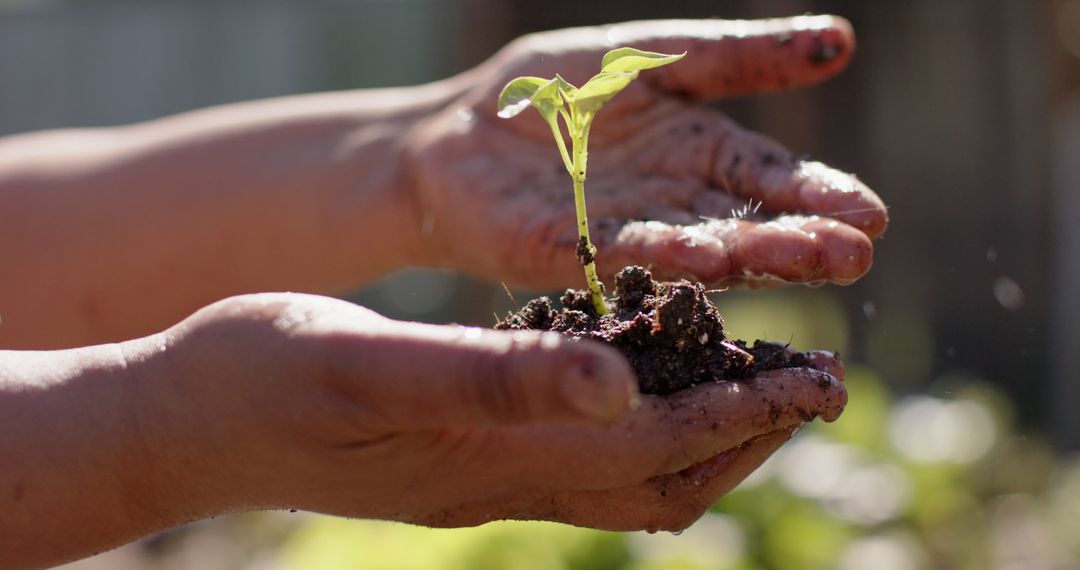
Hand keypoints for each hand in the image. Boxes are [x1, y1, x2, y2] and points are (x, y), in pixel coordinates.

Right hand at [154, 293, 845, 531]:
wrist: (183, 421)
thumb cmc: (260, 378)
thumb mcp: (369, 362)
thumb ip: (490, 373)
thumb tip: (619, 380)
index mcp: (489, 458)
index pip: (654, 449)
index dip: (744, 414)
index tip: (820, 376)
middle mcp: (499, 483)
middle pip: (661, 480)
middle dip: (748, 432)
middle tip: (817, 377)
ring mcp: (479, 479)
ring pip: (626, 477)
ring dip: (701, 433)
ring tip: (755, 377)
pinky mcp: (458, 462)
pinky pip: (575, 459)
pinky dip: (634, 423)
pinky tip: (641, 377)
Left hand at [407, 15, 886, 289]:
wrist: (459, 127)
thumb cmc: (556, 90)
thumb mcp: (652, 57)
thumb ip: (735, 55)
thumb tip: (841, 40)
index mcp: (699, 155)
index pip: (771, 178)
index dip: (820, 195)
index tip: (873, 213)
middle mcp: (673, 205)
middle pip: (745, 223)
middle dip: (800, 239)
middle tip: (855, 255)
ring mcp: (624, 234)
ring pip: (697, 246)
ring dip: (750, 255)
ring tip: (805, 261)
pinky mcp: (567, 251)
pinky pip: (622, 251)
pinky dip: (663, 253)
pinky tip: (704, 255)